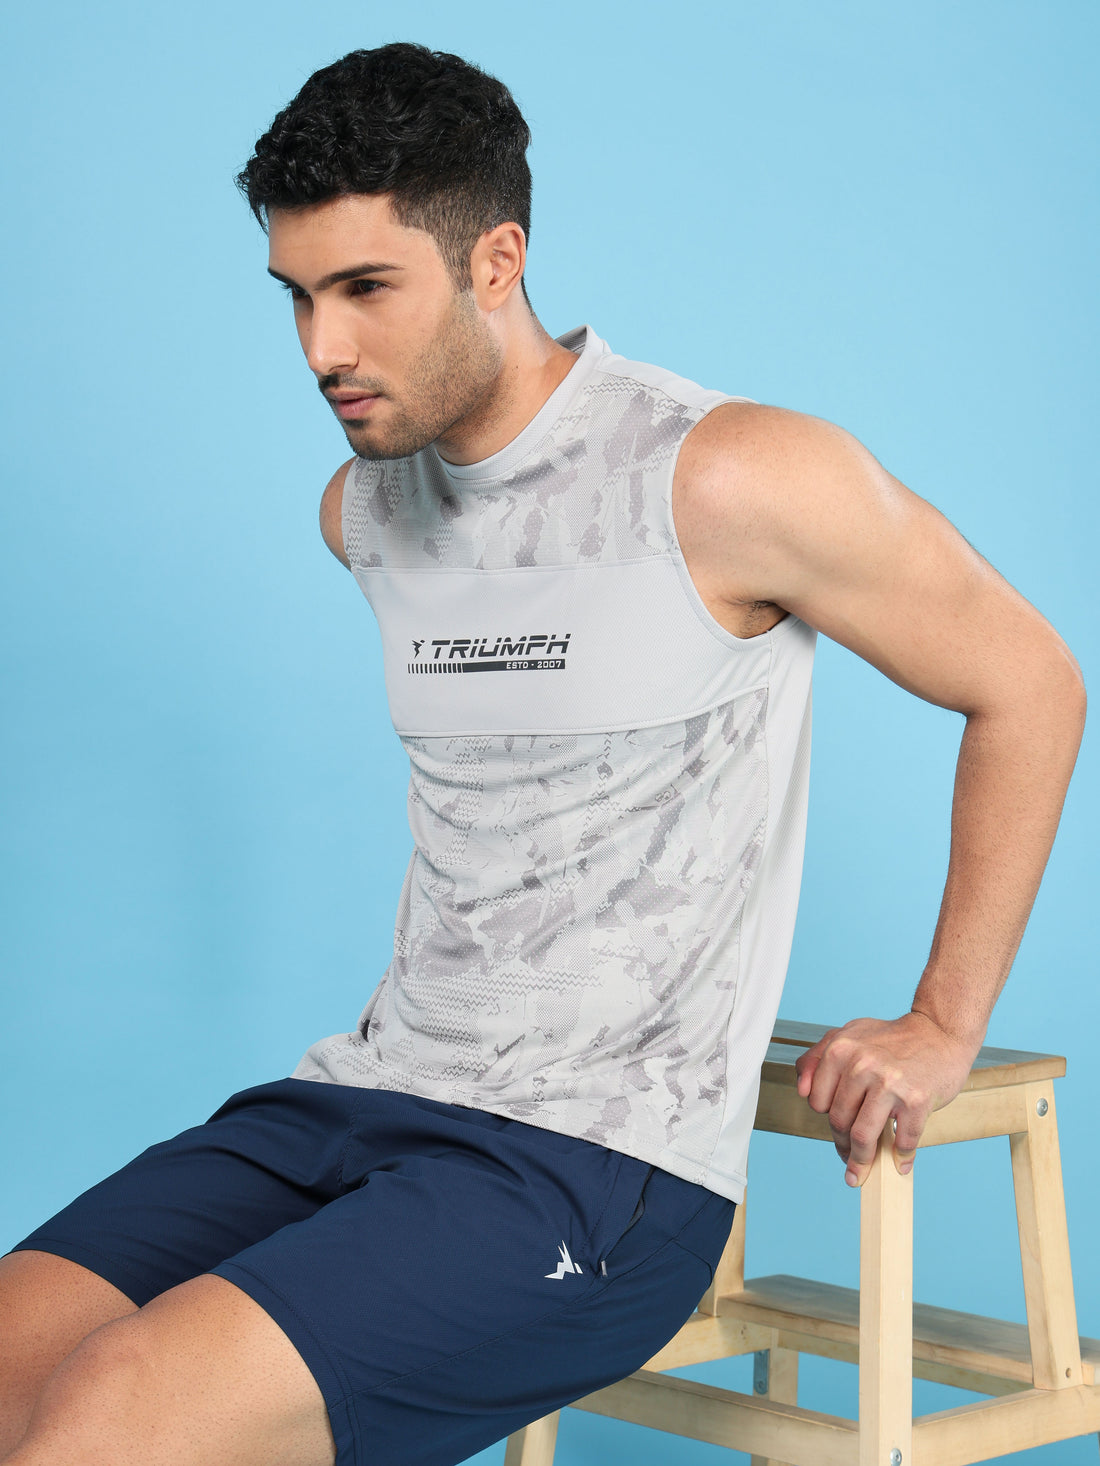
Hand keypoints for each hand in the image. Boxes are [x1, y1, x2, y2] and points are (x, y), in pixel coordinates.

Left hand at [794, 1012, 977, 1187]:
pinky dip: (900, 1157)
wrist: (938, 1033)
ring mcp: (890, 1083)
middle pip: (839, 1121)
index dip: (825, 1117)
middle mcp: (862, 1064)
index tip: (836, 1124)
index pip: (817, 1101)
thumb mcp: (848, 1036)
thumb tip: (802, 1091)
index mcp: (841, 1049)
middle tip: (849, 1153)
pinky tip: (900, 1161)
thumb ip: (817, 1058)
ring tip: (863, 1169)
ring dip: (862, 1161)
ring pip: (863, 1136)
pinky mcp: (916, 1100)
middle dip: (842, 1144)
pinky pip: (902, 1141)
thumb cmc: (892, 1039)